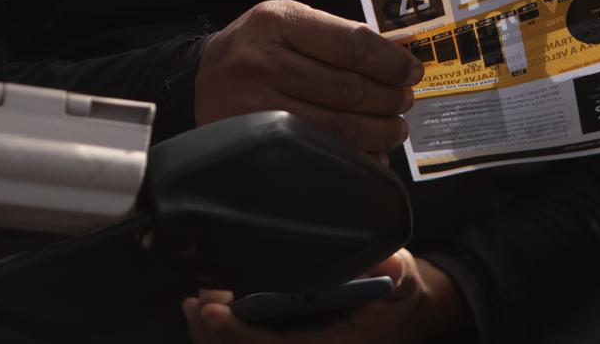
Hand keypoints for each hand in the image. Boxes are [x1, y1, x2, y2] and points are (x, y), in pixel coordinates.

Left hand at [181, 250, 468, 343]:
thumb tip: (384, 263)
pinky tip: (209, 308)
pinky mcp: (287, 334)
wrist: (404, 307)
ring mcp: (295, 341)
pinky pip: (249, 339)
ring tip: (196, 304)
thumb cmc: (397, 292)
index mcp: (328, 342)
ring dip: (213, 330)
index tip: (212, 309)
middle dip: (214, 330)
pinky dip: (224, 327)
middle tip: (198, 301)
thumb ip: (394, 271)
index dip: (236, 331)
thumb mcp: (402, 278)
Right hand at [196, 0, 422, 161]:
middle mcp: (265, 63)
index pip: (352, 44)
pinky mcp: (257, 140)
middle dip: (390, 99)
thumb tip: (398, 56)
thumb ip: (338, 34)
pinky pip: (320, 153)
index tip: (412, 71)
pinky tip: (372, 153)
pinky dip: (356, 158)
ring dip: (380, 131)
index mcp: (279, 22)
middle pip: (349, 89)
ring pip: (339, 127)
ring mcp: (258, 106)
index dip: (391, 62)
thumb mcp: (289, 21)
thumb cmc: (257, 46)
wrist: (198, 80)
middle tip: (405, 101)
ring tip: (395, 127)